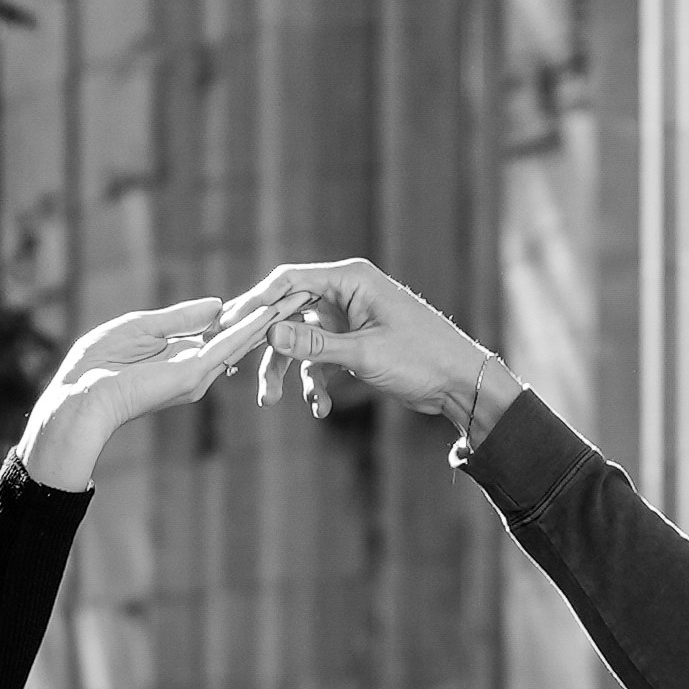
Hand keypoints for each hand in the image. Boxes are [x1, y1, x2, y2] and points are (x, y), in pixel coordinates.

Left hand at [14, 295, 281, 489]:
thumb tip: (216, 304)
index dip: (246, 312)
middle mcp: (194, 369)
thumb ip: (180, 318)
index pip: (219, 331)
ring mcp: (196, 374)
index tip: (272, 296)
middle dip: (270, 315)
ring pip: (241, 340)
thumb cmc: (97, 367)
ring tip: (300, 298)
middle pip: (239, 337)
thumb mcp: (141, 328)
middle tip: (302, 294)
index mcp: (179, 356)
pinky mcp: (192, 375)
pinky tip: (270, 313)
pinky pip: (227, 346)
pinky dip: (249, 328)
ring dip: (270, 319)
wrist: (80, 398)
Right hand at [228, 257, 516, 435]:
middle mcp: (346, 292)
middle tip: (235, 368)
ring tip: (271, 401)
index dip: (255, 302)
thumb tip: (270, 331)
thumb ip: (315, 342)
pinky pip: (319, 359)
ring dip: (287, 371)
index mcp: (351, 279)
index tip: (227, 325)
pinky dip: (314, 382)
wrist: (460, 384)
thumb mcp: (364, 353)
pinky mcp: (353, 343)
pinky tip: (318, 409)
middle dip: (266, 345)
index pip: (289, 280)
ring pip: (300, 340)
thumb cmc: (422, 358)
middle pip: (288, 312)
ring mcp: (349, 318)